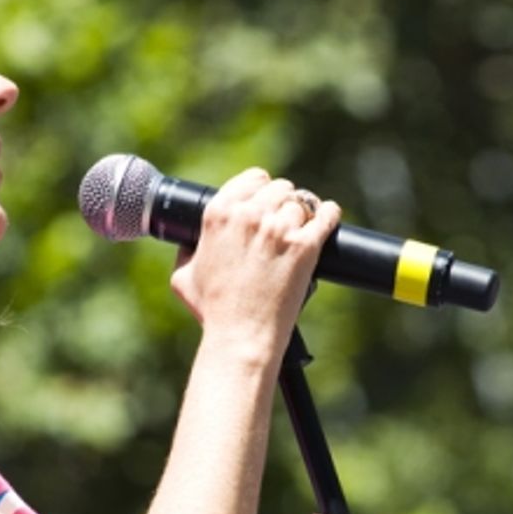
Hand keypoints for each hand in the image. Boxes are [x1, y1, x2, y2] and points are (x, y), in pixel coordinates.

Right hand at [169, 168, 339, 358]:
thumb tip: (191, 242)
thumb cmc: (212, 310)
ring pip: (301, 203)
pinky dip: (329, 214)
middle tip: (284, 217)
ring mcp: (279, 229)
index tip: (266, 199)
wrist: (241, 334)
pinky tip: (329, 216)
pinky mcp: (305, 246)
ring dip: (302, 214)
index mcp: (219, 214)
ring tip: (300, 228)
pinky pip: (326, 216)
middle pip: (280, 188)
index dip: (261, 188)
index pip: (252, 179)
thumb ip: (187, 252)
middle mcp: (249, 214)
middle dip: (282, 200)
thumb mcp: (183, 277)